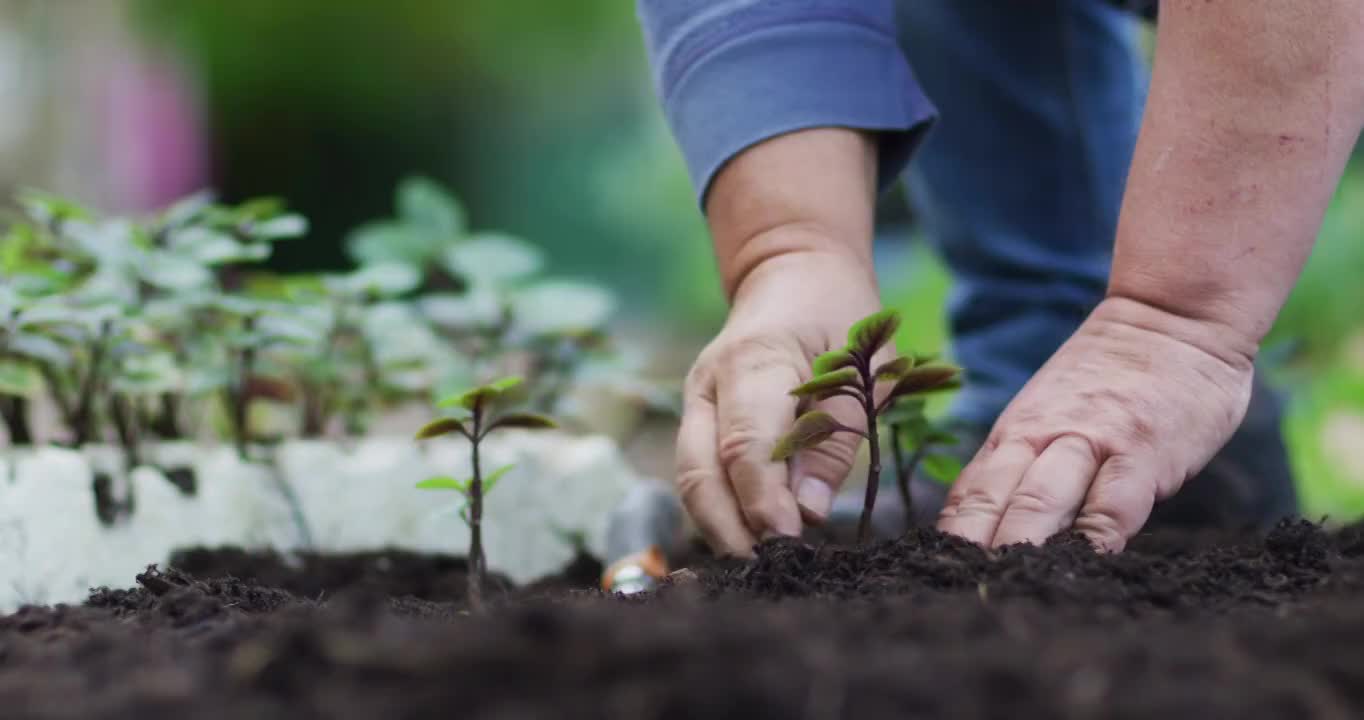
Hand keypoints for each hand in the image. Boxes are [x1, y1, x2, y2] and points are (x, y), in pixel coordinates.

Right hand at [677, 246, 885, 555]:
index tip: (790, 543)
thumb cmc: (839, 316)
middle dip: (729, 530)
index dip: (763, 501)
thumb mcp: (863, 368)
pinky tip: (751, 539)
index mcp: (754, 359)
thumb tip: (810, 514)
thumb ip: (837, 438)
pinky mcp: (696, 420)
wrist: (792, 274)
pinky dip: (719, 511)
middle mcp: (708, 383)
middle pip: (699, 471)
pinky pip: (699, 474)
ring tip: (762, 566)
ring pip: (691, 479)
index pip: (745, 445)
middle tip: (771, 572)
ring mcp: (695, 401)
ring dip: (720, 528)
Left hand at [936, 297, 1257, 551]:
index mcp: (1015, 433)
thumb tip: (993, 524)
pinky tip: (1079, 564)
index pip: (969, 492)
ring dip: (1017, 542)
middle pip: (992, 497)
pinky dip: (1094, 536)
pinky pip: (1114, 501)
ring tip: (1000, 583)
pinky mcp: (1142, 451)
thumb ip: (1027, 462)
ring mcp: (1092, 442)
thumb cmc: (1112, 378)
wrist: (1171, 314)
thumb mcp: (1050, 411)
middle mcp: (1042, 437)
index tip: (931, 576)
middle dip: (970, 547)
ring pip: (1040, 498)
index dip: (950, 537)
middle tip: (952, 590)